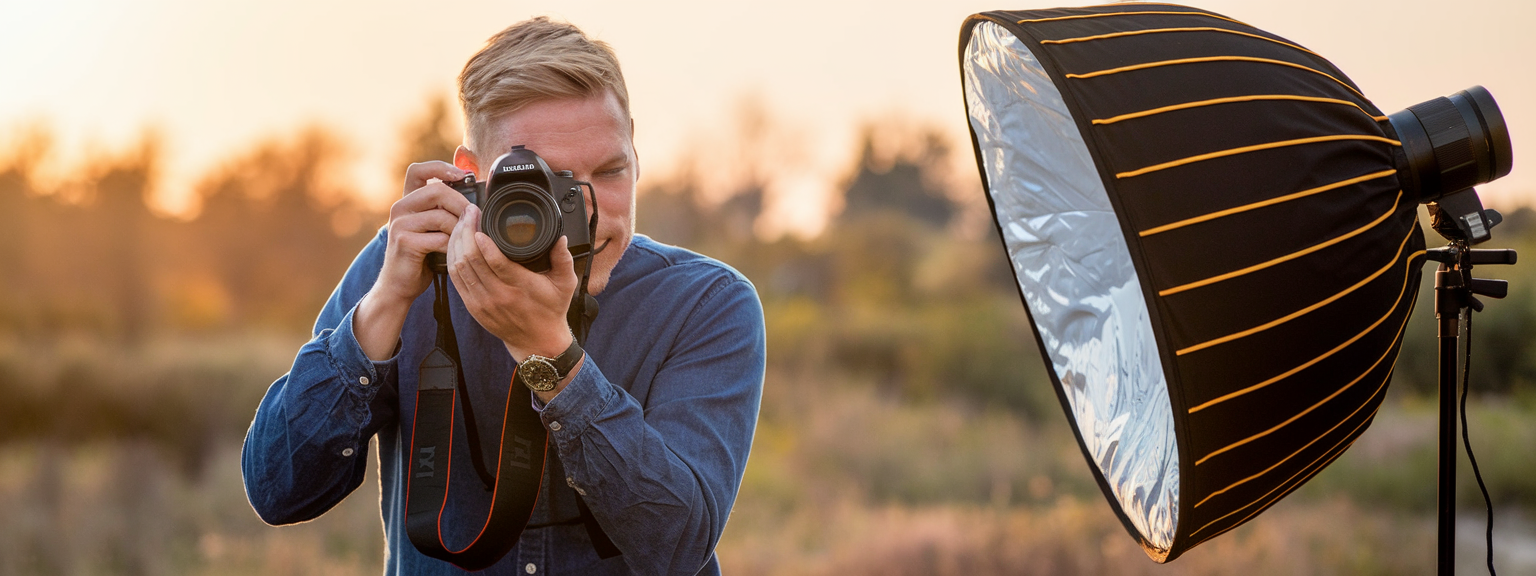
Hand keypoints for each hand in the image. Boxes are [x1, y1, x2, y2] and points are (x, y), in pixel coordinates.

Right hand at [354, 162, 470, 359]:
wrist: (400, 285)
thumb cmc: (422, 257)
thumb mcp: (434, 229)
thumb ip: (445, 212)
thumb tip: (476, 200)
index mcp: (407, 200)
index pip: (419, 170)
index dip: (441, 167)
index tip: (462, 174)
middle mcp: (400, 208)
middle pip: (438, 191)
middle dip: (462, 204)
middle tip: (476, 217)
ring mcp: (400, 224)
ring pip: (442, 216)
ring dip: (460, 230)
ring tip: (465, 241)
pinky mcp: (404, 241)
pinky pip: (439, 238)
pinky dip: (452, 246)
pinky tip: (454, 254)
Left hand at [446, 204, 578, 363]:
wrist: (537, 341)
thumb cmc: (551, 310)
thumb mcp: (566, 284)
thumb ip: (563, 258)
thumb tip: (560, 236)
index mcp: (520, 287)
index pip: (495, 261)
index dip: (483, 240)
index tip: (479, 219)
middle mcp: (498, 295)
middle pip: (471, 259)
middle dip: (466, 231)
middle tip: (469, 212)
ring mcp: (482, 302)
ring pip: (458, 267)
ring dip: (457, 242)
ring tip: (461, 223)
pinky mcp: (473, 307)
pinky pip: (455, 279)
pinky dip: (452, 258)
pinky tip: (456, 244)